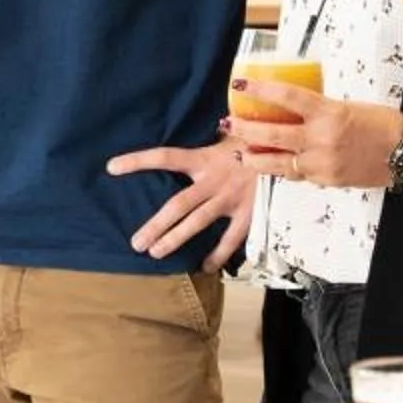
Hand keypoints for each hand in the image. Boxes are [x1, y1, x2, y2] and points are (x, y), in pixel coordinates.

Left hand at [106, 141, 253, 266]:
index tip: (111, 167)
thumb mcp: (230, 135)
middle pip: (177, 205)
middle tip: (136, 243)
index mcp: (205, 158)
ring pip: (198, 223)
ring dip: (175, 239)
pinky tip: (204, 267)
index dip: (137, 161)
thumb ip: (212, 143)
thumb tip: (197, 139)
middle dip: (155, 225)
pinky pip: (230, 239)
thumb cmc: (256, 140)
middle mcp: (214, 180)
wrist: (291, 149)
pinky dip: (218, 255)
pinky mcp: (249, 213)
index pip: (165, 157)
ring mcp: (231, 199)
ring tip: (155, 253)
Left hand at [220, 85, 399, 190]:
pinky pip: (295, 175)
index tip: (240, 84)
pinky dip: (280, 169)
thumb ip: (317, 110)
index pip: (287, 96)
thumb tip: (290, 109)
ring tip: (240, 152)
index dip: (260, 89)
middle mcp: (322, 138)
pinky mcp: (326, 180)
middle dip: (244, 129)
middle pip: (271, 134)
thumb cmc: (381, 124)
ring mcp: (322, 163)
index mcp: (328, 112)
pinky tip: (268, 164)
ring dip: (253, 157)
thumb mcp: (346, 106)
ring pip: (276, 163)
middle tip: (228, 122)